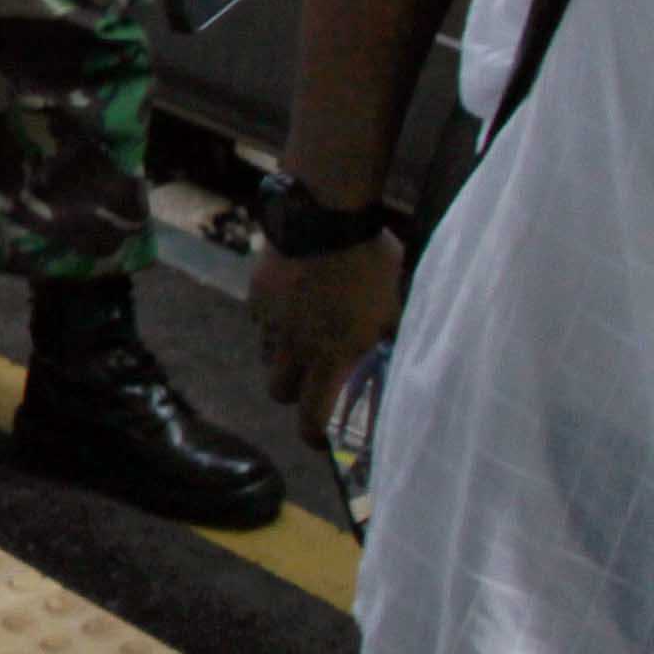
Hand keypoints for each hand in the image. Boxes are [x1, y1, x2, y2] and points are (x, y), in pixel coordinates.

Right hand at [249, 229, 403, 443]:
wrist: (322, 216)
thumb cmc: (369, 261)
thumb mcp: (394, 303)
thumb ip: (388, 334)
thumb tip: (397, 351)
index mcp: (334, 356)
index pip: (312, 417)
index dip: (314, 436)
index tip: (322, 436)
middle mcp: (298, 348)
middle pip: (279, 393)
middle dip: (294, 393)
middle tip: (312, 379)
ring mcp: (272, 322)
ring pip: (268, 357)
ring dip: (283, 357)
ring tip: (304, 336)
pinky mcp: (256, 296)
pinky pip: (261, 321)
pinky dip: (274, 320)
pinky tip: (292, 299)